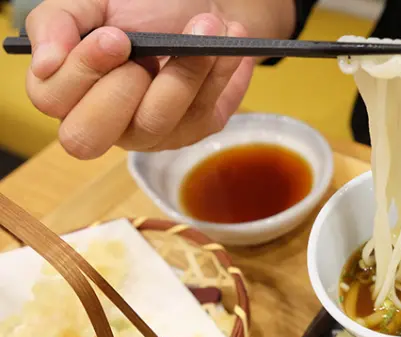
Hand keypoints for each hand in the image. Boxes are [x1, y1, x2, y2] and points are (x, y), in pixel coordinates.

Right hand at [24, 0, 257, 158]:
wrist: (195, 6)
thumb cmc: (136, 9)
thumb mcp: (91, 3)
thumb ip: (57, 23)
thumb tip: (45, 64)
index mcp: (67, 92)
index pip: (53, 100)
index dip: (82, 71)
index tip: (115, 37)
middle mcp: (105, 125)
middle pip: (92, 135)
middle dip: (123, 88)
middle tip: (149, 46)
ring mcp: (151, 134)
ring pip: (159, 120)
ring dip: (187, 69)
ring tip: (208, 24)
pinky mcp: (194, 130)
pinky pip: (205, 110)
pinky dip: (222, 71)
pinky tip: (231, 39)